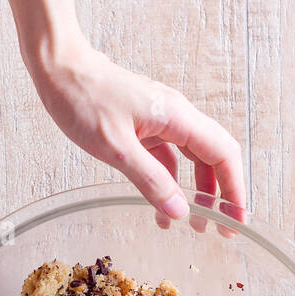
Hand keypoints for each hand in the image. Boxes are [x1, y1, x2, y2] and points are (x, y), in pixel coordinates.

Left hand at [31, 41, 245, 233]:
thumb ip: (151, 181)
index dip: (234, 188)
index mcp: (177, 116)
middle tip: (221, 228)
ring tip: (192, 223)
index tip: (236, 219)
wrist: (58, 67)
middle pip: (213, 157)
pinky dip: (169, 182)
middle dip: (220, 193)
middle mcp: (175, 116)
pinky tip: (161, 205)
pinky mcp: (143, 126)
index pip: (222, 154)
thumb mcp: (116, 147)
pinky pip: (167, 158)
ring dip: (195, 191)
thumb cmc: (83, 98)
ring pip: (191, 159)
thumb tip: (180, 210)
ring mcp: (160, 120)